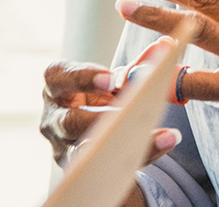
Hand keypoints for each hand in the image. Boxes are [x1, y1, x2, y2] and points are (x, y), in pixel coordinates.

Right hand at [39, 38, 182, 167]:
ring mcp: (64, 149)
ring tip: (163, 136)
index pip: (58, 78)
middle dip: (103, 119)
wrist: (99, 133)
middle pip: (70, 122)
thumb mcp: (116, 83)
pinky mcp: (83, 170)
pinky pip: (110, 165)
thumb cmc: (104, 99)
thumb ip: (136, 67)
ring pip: (90, 151)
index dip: (82, 78)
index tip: (110, 79)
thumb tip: (165, 48)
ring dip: (128, 142)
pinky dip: (141, 155)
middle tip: (134, 112)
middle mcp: (54, 120)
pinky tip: (163, 143)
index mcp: (57, 88)